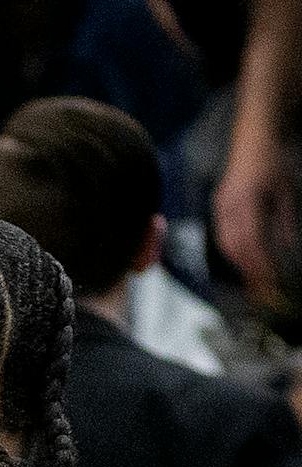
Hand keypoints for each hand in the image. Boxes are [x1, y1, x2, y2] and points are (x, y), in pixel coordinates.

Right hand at [214, 142, 297, 301]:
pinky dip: (234, 251)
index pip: (252, 243)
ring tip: (255, 280)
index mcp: (246, 202)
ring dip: (240, 264)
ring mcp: (220, 207)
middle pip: (234, 249)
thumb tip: (285, 250)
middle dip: (248, 272)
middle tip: (261, 291)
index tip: (269, 284)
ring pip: (226, 244)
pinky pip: (223, 235)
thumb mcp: (286, 191)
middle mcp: (228, 207)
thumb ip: (283, 222)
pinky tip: (245, 259)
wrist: (254, 136)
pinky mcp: (219, 206)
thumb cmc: (272, 160)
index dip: (260, 267)